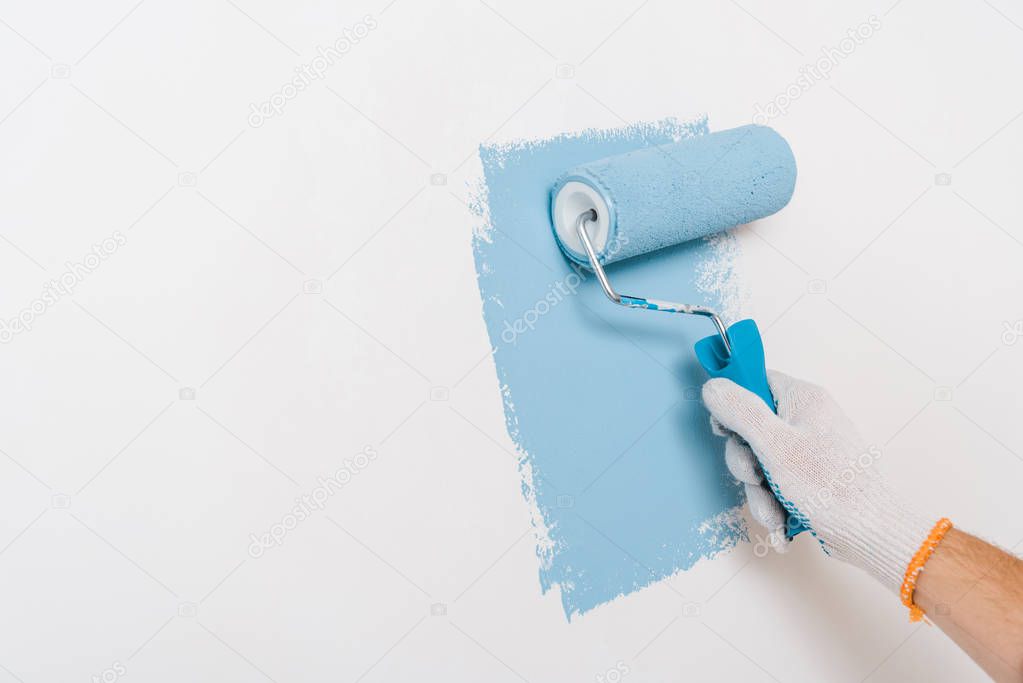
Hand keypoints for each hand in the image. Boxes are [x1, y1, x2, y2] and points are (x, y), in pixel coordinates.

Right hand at [702, 370, 932, 591]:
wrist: (870, 534)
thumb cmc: (831, 487)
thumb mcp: (774, 445)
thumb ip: (740, 412)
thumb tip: (713, 387)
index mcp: (802, 399)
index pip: (755, 381)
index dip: (733, 403)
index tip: (724, 429)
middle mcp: (806, 420)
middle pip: (751, 429)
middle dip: (746, 462)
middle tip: (756, 477)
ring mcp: (808, 450)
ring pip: (761, 463)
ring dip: (759, 492)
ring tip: (775, 511)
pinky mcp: (810, 478)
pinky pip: (776, 483)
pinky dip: (774, 503)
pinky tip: (783, 521)